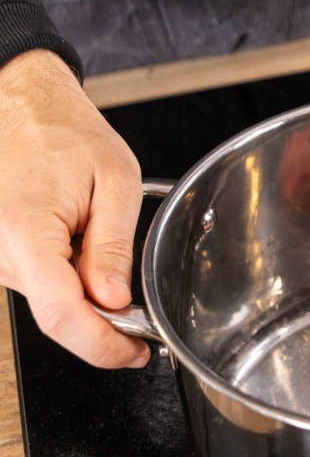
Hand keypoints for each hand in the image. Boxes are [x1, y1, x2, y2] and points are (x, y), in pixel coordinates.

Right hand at [0, 50, 149, 367]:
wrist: (21, 105)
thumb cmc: (65, 131)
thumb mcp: (115, 180)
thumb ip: (113, 246)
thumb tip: (115, 302)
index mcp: (25, 228)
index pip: (62, 315)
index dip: (103, 345)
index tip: (136, 351)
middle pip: (58, 315)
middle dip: (105, 322)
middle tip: (141, 310)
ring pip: (50, 301)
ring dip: (88, 295)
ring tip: (104, 247)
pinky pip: (39, 283)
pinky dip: (70, 280)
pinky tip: (82, 245)